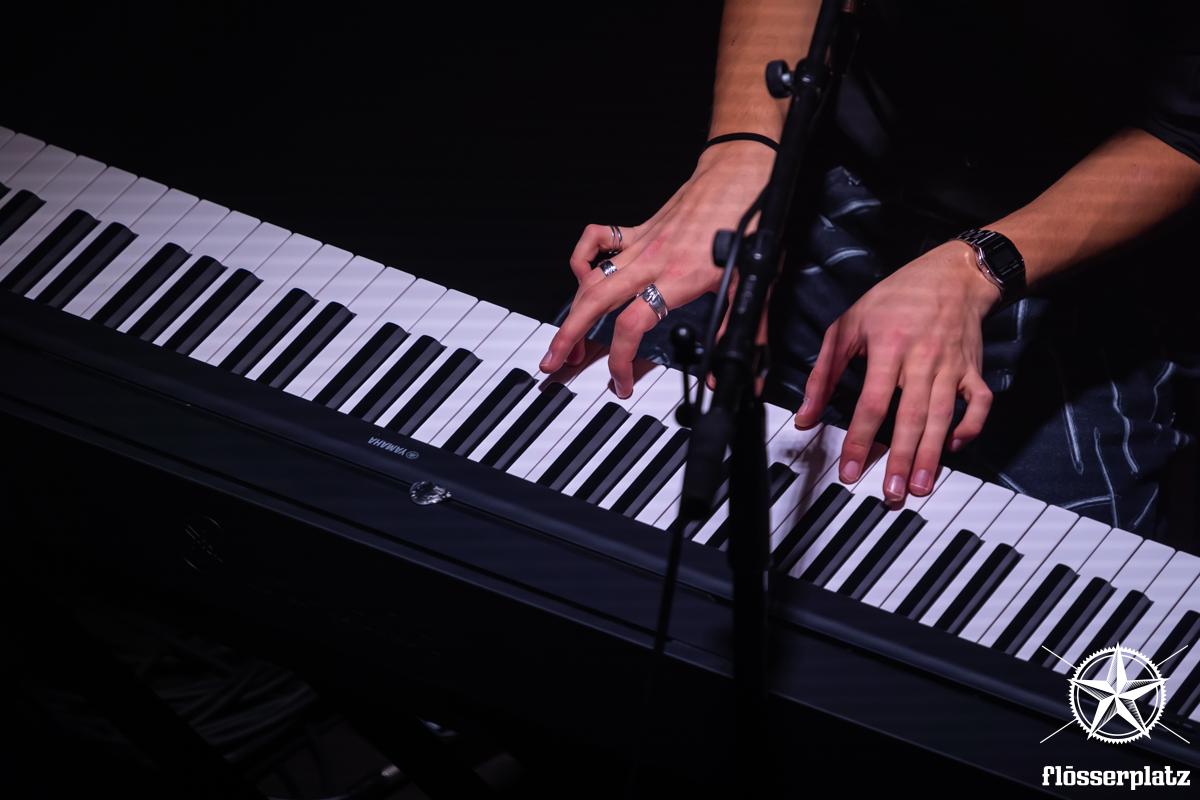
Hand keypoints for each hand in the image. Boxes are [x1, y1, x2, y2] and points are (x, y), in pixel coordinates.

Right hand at [539, 142, 774, 395]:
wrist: (738, 172)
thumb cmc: (748, 220)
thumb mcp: (751, 282)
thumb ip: (736, 329)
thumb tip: (726, 372)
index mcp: (678, 278)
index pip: (632, 326)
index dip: (619, 359)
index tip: (620, 383)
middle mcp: (652, 262)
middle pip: (596, 303)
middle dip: (568, 336)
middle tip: (553, 363)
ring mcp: (640, 245)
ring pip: (591, 278)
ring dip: (571, 311)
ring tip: (564, 339)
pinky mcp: (637, 230)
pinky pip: (596, 240)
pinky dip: (582, 258)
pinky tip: (582, 277)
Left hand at [793, 241, 1001, 506]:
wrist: (953, 275)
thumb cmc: (895, 299)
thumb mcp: (848, 325)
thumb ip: (823, 373)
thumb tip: (805, 418)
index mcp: (887, 347)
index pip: (871, 403)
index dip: (860, 440)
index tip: (850, 473)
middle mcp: (921, 359)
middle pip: (910, 417)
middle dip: (900, 459)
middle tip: (892, 494)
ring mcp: (951, 366)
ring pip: (943, 417)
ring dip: (932, 455)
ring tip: (920, 487)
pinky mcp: (973, 370)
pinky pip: (978, 404)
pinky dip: (970, 427)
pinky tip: (954, 448)